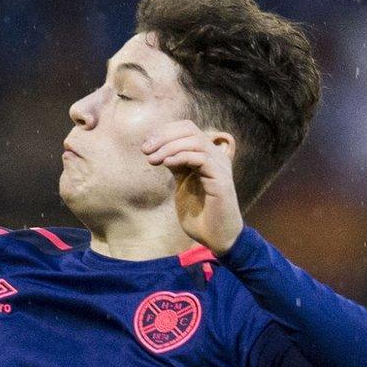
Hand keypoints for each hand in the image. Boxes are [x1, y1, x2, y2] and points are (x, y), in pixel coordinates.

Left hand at [143, 120, 243, 254]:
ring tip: (152, 159)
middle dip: (163, 136)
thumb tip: (160, 150)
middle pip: (190, 130)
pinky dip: (181, 157)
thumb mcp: (183, 184)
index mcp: (207, 155)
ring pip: (195, 141)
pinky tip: (166, 164)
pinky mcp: (221, 180)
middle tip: (145, 149)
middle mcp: (216, 157)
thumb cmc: (200, 214)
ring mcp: (221, 167)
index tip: (146, 144)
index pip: (187, 128)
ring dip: (169, 147)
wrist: (217, 237)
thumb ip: (177, 166)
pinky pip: (201, 158)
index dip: (165, 131)